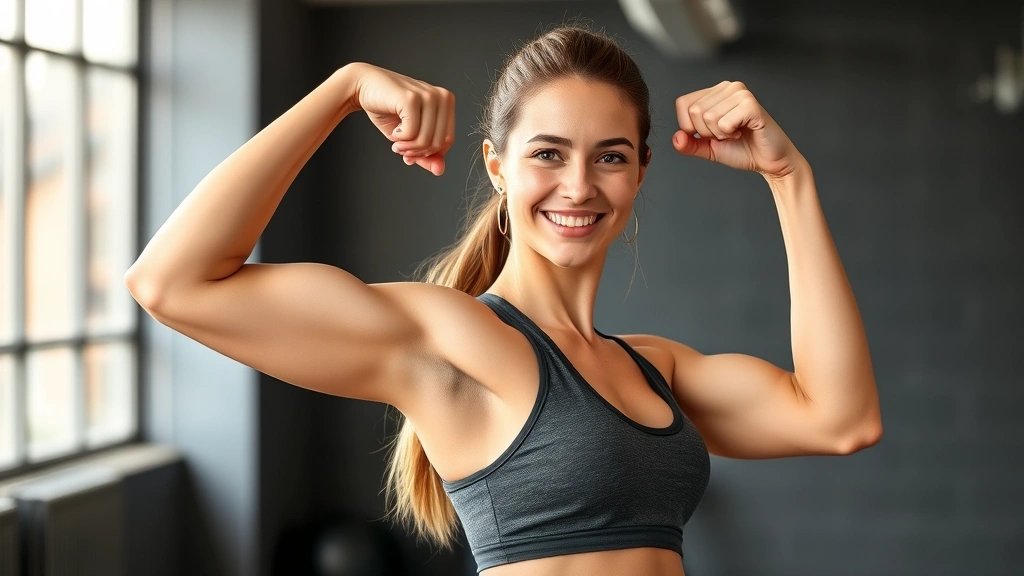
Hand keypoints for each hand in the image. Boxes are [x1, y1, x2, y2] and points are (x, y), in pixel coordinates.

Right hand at [345, 62, 455, 175]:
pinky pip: (412, 133)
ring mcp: (428, 96)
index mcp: (446, 102)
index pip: (448, 140)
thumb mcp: (411, 136)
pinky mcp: (412, 98)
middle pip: (438, 142)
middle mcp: (442, 96)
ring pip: (426, 140)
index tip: (413, 153)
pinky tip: (394, 131)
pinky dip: (400, 139)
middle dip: (417, 152)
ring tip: (397, 141)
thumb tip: (439, 170)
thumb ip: (427, 154)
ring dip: (407, 148)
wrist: (364, 87)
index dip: (430, 153)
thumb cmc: (389, 109)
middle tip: (401, 149)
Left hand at [672, 81, 803, 178]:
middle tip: (728, 134)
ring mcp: (741, 93)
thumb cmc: (742, 149)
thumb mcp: (708, 148)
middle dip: (707, 132)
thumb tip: (676, 138)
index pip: (683, 104)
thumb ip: (689, 144)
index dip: (691, 127)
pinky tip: (743, 132)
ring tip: (736, 132)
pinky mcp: (751, 104)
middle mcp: (728, 87)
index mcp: (715, 92)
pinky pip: (724, 123)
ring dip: (721, 134)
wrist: (769, 161)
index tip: (713, 133)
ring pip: (708, 117)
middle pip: (694, 111)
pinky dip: (730, 134)